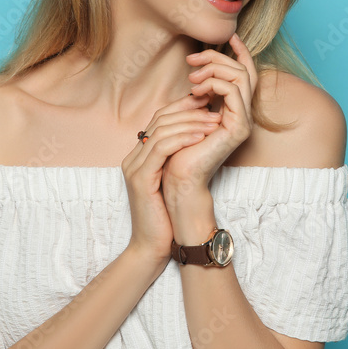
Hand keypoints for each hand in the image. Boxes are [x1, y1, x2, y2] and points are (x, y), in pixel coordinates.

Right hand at [120, 96, 222, 266]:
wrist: (153, 247)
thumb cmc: (168, 216)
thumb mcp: (175, 180)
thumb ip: (181, 157)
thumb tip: (203, 134)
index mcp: (139, 155)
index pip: (160, 118)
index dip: (184, 107)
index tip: (208, 101)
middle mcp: (133, 157)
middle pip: (160, 120)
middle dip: (189, 111)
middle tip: (214, 108)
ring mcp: (133, 167)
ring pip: (161, 131)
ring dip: (190, 122)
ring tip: (214, 121)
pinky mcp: (140, 179)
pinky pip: (161, 148)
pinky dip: (182, 138)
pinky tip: (201, 136)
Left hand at [162, 33, 257, 205]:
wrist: (178, 175)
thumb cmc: (179, 146)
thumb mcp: (190, 110)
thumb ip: (201, 92)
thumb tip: (201, 71)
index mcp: (235, 108)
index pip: (246, 73)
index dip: (240, 52)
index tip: (229, 35)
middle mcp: (243, 113)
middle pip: (244, 70)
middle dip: (218, 58)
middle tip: (193, 60)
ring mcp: (244, 120)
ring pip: (241, 76)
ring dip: (215, 69)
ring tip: (192, 78)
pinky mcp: (239, 127)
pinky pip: (233, 91)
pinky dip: (215, 84)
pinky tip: (196, 90)